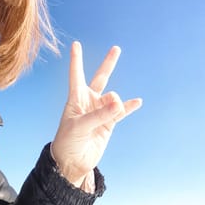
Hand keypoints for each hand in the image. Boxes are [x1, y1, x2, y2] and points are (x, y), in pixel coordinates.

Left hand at [51, 41, 141, 187]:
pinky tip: (137, 102)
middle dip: (108, 63)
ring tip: (113, 113)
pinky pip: (121, 111)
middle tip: (116, 49)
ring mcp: (100, 111)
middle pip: (100, 77)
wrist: (73, 161)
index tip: (75, 44)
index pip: (76, 74)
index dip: (76, 59)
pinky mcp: (109, 122)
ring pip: (113, 98)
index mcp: (76, 98)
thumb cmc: (67, 141)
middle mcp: (89, 101)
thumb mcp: (79, 126)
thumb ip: (99, 115)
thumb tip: (118, 103)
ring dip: (115, 104)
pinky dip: (129, 106)